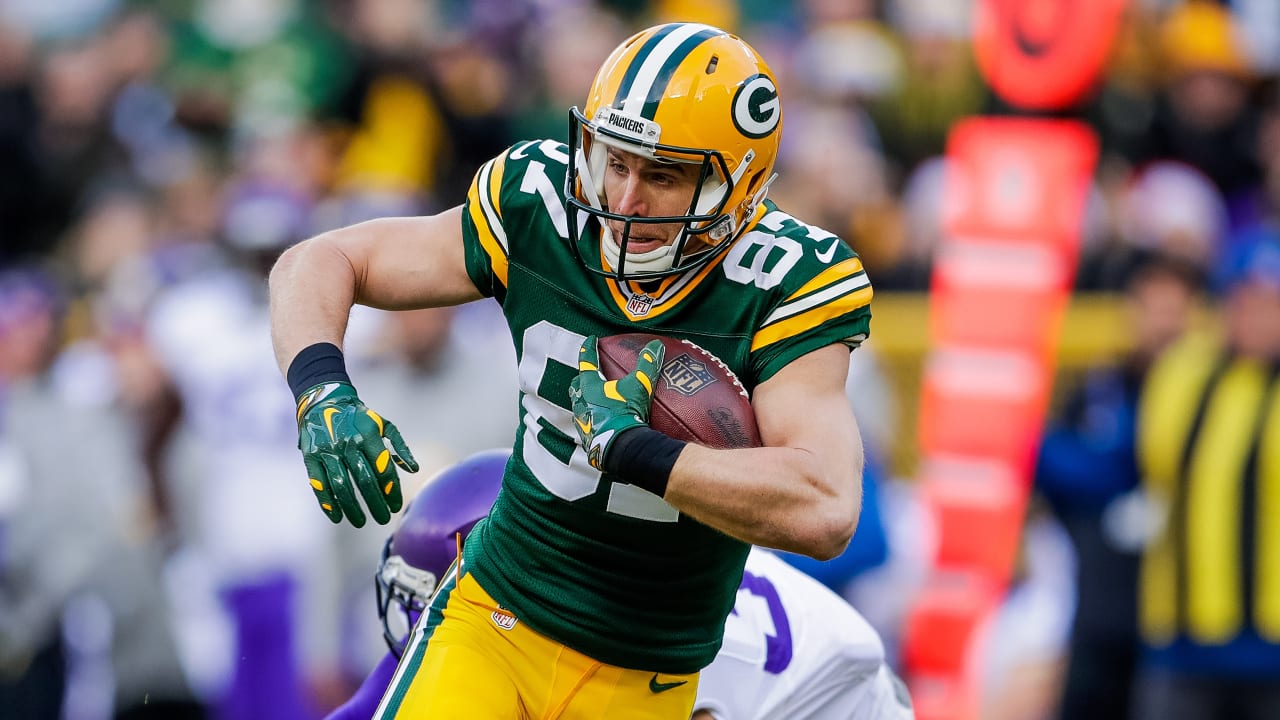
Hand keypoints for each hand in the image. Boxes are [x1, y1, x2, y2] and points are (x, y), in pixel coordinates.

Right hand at [296, 382, 418, 526]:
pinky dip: (327, 502)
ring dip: (352, 507)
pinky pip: (319, 484)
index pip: (383, 469)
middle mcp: (348, 443)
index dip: (391, 491)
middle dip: (375, 503)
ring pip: (342, 485)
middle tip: (383, 519)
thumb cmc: (359, 417)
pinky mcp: (311, 457)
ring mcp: (328, 450)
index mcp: (368, 435)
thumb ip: (399, 446)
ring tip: (361, 522)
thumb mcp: (383, 424)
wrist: (323, 400)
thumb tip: (414, 470)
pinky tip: (337, 516)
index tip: (397, 507)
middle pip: (364, 480)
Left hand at [567, 336, 664, 469]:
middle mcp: (582, 402)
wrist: (620, 447)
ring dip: (584, 398)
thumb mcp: (639, 387)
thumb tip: (655, 346)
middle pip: (577, 384)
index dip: (589, 349)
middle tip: (590, 373)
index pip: (587, 362)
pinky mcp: (586, 437)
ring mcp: (583, 421)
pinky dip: (591, 418)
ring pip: (578, 405)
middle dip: (582, 377)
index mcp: (590, 387)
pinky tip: (599, 421)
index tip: (590, 340)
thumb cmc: (627, 413)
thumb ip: (647, 364)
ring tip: (594, 398)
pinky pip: (585, 423)